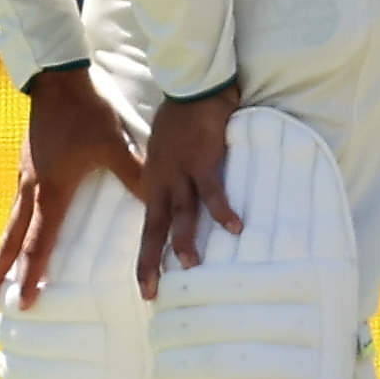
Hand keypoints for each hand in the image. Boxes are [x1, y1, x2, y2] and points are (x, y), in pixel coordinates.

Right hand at [0, 66, 146, 308]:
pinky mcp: (26, 163)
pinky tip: (17, 230)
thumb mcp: (114, 144)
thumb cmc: (87, 111)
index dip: (32, 274)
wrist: (58, 78)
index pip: (39, 243)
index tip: (24, 301)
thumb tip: (155, 203)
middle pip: (11, 239)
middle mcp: (32, 189)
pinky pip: (17, 203)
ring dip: (3, 249)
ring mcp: (25, 175)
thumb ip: (133, 175)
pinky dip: (13, 225)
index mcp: (52, 191)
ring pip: (11, 221)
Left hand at [134, 85, 240, 298]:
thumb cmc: (180, 118)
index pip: (148, 224)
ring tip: (190, 267)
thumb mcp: (163, 151)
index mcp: (153, 181)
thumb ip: (166, 175)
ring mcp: (181, 172)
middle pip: (155, 228)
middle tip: (148, 292)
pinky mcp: (202, 161)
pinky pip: (213, 191)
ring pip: (181, 213)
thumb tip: (175, 197)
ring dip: (184, 240)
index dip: (146, 254)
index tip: (144, 282)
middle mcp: (162, 181)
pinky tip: (235, 229)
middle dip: (150, 262)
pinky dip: (223, 210)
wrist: (190, 86)